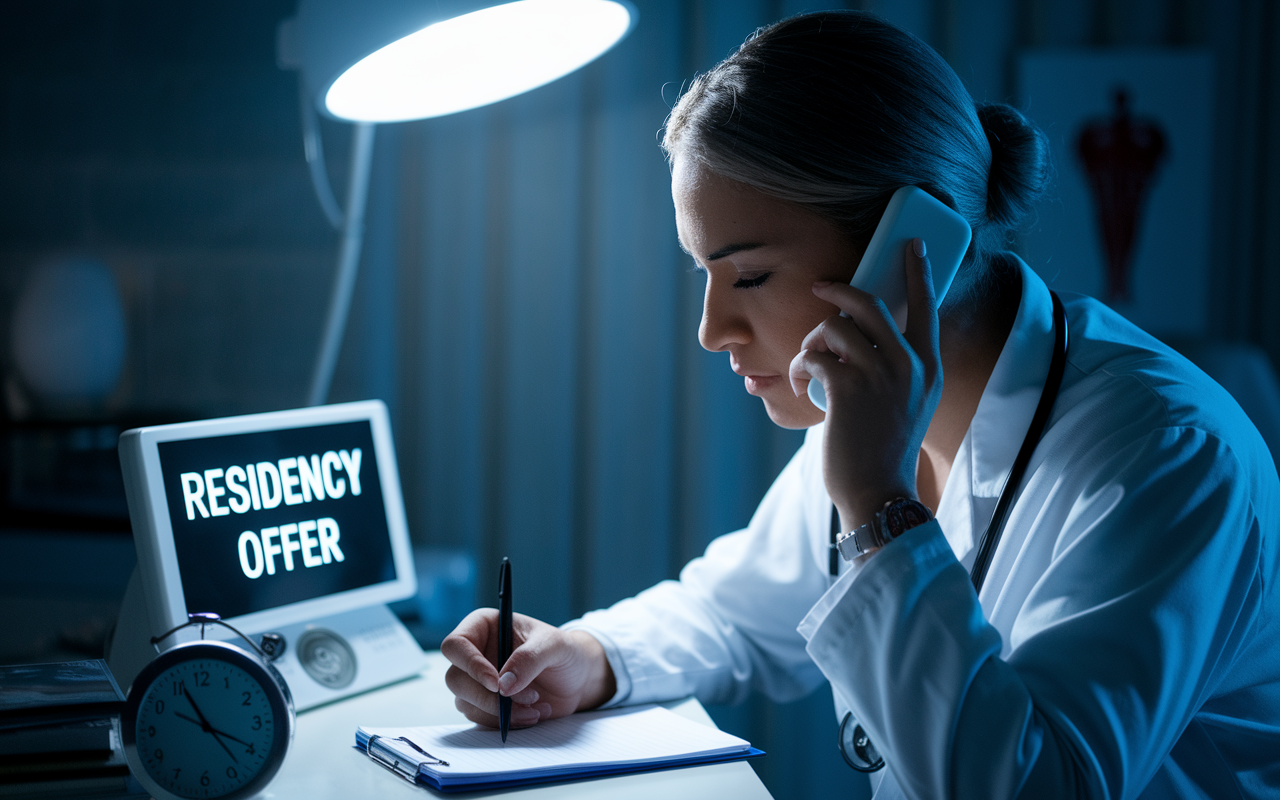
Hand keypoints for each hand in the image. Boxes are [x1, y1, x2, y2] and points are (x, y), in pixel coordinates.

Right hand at [441, 610, 615, 728]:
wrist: (578, 678)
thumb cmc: (564, 652)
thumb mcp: (554, 646)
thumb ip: (530, 658)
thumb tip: (503, 686)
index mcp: (484, 627)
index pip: (456, 644)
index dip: (470, 665)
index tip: (495, 683)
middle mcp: (475, 653)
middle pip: (455, 679)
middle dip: (489, 697)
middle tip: (526, 698)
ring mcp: (478, 681)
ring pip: (466, 703)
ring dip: (500, 712)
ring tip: (536, 706)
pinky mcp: (486, 704)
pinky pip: (481, 719)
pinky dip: (506, 722)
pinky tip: (534, 714)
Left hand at [788, 238, 942, 528]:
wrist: (879, 492)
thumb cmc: (883, 452)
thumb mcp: (905, 406)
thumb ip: (894, 371)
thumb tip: (857, 336)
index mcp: (928, 369)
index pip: (926, 308)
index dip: (919, 273)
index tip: (913, 246)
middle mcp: (910, 366)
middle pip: (870, 304)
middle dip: (839, 291)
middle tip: (819, 287)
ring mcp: (880, 375)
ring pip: (835, 327)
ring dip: (812, 342)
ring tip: (808, 366)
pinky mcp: (847, 388)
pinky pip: (813, 356)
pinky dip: (801, 368)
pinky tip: (805, 389)